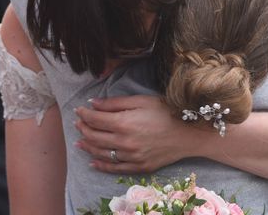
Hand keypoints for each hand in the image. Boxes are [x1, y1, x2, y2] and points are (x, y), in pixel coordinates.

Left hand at [74, 95, 200, 173]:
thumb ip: (116, 102)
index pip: (95, 119)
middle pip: (94, 136)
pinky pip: (114, 168)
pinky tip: (93, 161)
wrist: (189, 134)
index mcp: (124, 122)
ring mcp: (131, 157)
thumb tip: (93, 103)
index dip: (84, 114)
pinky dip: (101, 165)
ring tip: (80, 141)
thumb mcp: (142, 100)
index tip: (79, 109)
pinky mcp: (138, 167)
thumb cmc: (168, 112)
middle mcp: (124, 142)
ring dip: (87, 146)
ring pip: (101, 153)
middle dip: (83, 128)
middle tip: (78, 123)